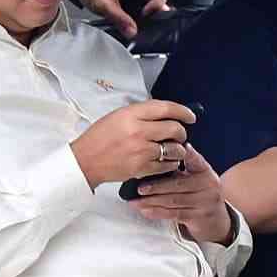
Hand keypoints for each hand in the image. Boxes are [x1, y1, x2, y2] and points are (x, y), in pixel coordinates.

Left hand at [71, 0, 155, 36]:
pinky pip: (139, 9)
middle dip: (151, 14)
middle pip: (155, 1)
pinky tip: (131, 23)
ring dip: (143, 17)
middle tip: (142, 23)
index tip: (147, 16)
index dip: (156, 6)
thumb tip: (132, 31)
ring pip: (148, 7)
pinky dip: (136, 18)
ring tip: (135, 23)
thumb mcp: (104, 3)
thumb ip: (119, 18)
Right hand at [71, 98, 196, 187]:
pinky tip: (165, 160)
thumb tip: (166, 114)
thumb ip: (141, 114)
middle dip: (181, 132)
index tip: (190, 116)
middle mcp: (138, 131)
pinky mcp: (142, 167)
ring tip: (172, 149)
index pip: (166, 108)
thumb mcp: (117, 116)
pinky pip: (167, 165)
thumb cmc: (99, 138)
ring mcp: (141, 150)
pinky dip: (171, 163)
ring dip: (178, 149)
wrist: (85, 160)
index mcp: (131, 115)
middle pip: (175, 129)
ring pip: (174, 148)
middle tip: (179, 135)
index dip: (183, 111)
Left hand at [125, 144, 234, 245]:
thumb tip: (154, 159)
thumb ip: (181, 168)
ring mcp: (205, 202)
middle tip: (139, 188)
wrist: (214, 219)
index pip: (195, 160)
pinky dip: (157, 212)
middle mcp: (209, 185)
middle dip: (156, 186)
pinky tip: (145, 210)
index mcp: (206, 171)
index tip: (171, 150)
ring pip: (174, 200)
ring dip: (152, 201)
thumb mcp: (195, 178)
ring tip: (136, 201)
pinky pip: (174, 214)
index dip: (186, 154)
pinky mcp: (198, 217)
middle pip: (179, 184)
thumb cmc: (198, 193)